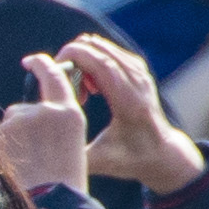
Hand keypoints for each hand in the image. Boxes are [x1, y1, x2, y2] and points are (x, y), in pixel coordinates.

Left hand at [0, 47, 94, 197]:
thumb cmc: (65, 186)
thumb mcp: (72, 147)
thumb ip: (55, 126)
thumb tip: (33, 120)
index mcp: (69, 114)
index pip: (53, 76)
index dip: (41, 65)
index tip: (31, 61)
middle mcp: (42, 111)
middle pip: (21, 110)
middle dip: (22, 129)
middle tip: (35, 159)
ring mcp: (17, 123)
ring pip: (6, 128)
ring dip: (12, 144)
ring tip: (26, 170)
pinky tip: (13, 171)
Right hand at [60, 35, 206, 192]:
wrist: (163, 153)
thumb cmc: (131, 159)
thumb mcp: (101, 162)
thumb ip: (73, 157)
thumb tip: (45, 150)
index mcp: (128, 101)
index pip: (99, 62)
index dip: (71, 56)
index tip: (51, 67)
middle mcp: (137, 81)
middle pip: (97, 48)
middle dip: (71, 57)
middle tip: (63, 84)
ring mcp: (140, 72)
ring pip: (101, 46)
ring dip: (82, 60)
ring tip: (80, 90)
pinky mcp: (139, 70)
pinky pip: (109, 51)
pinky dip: (93, 60)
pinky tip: (92, 85)